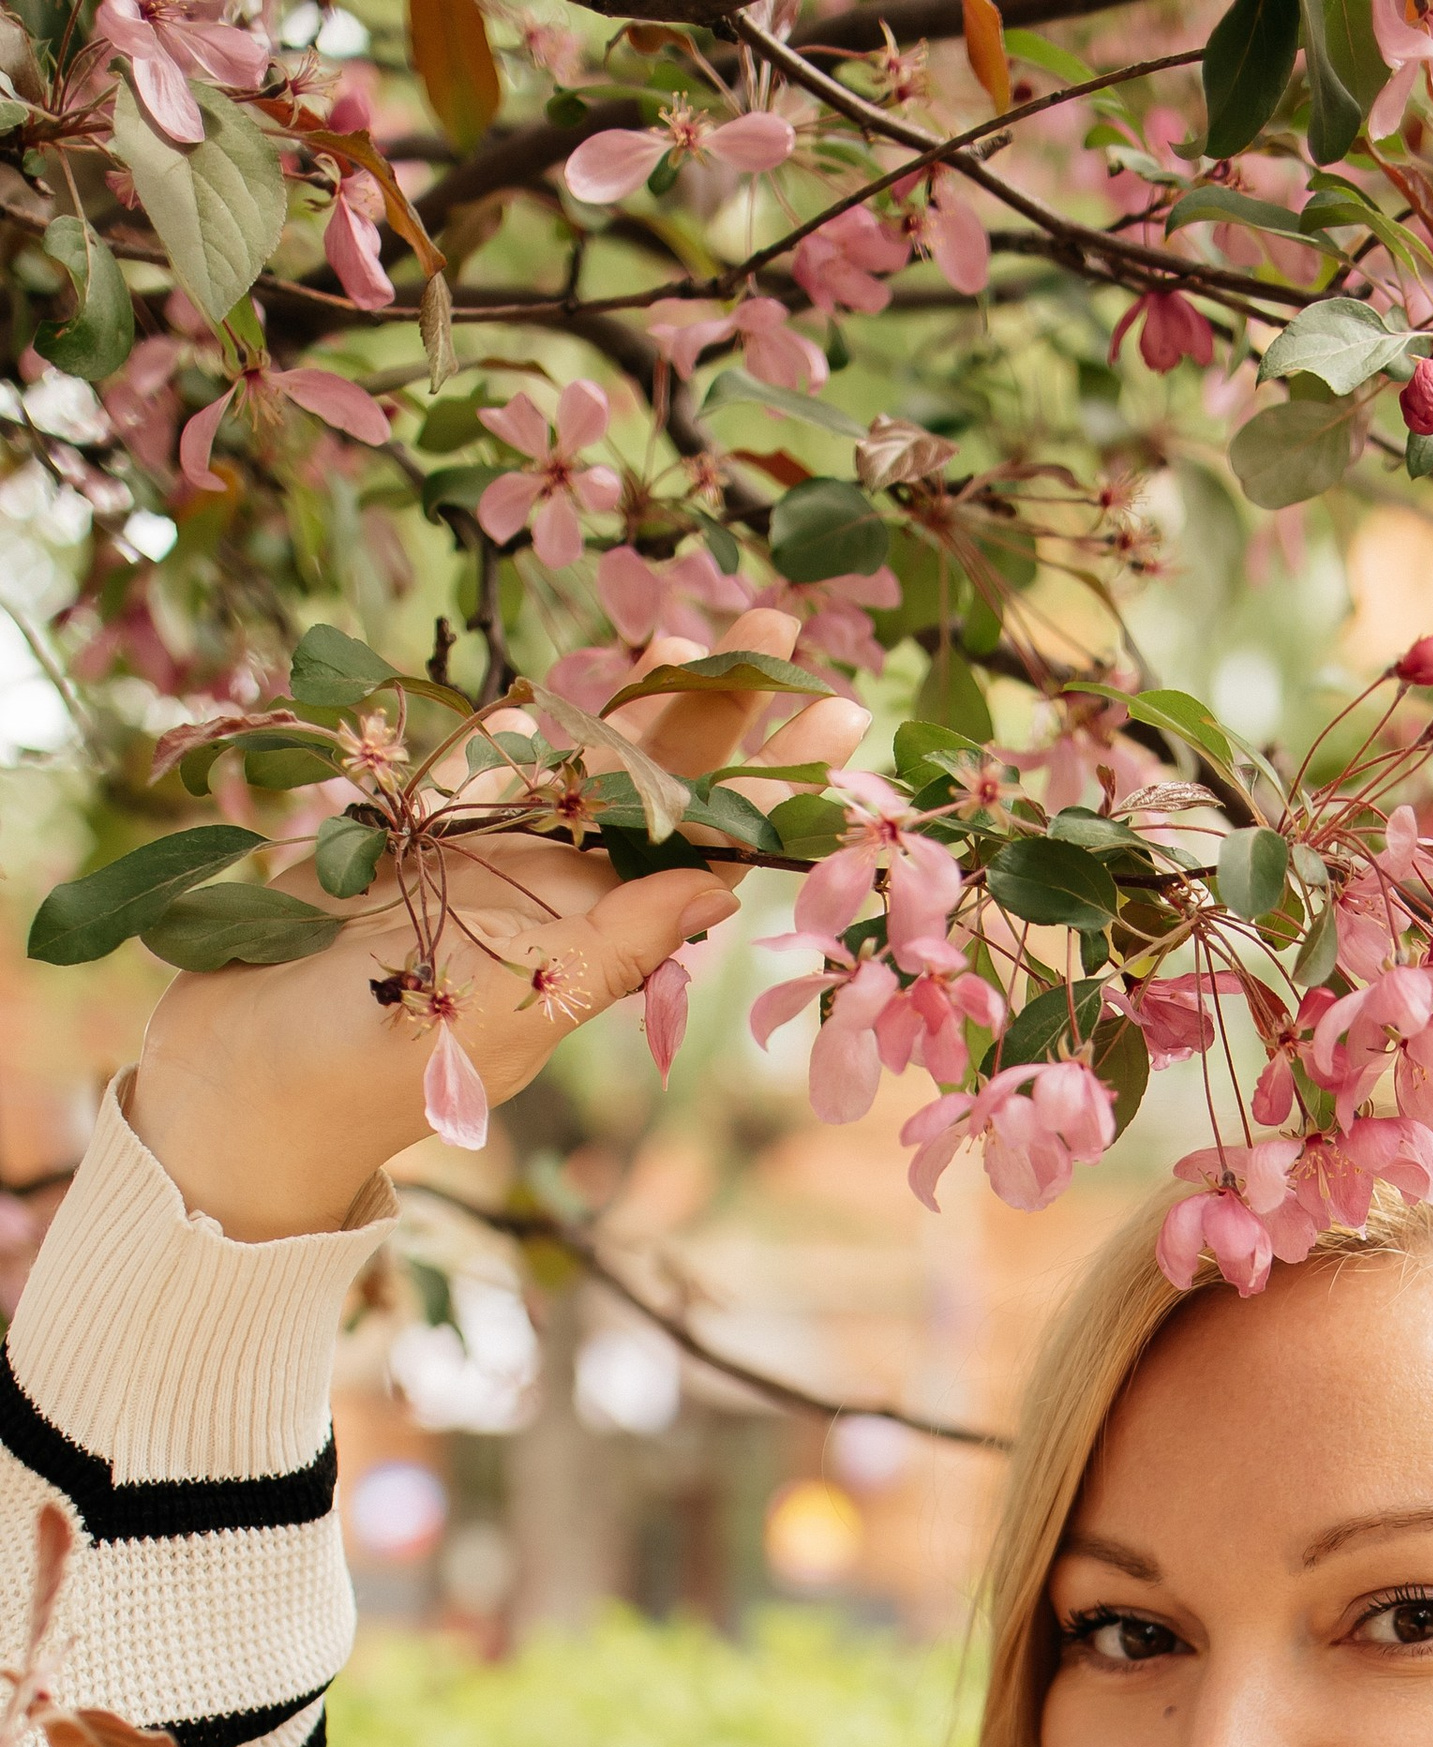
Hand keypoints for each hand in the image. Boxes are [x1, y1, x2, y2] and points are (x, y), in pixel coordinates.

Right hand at [126, 611, 866, 1243]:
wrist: (235, 1075)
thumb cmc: (375, 1066)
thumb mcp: (511, 1006)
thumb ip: (609, 945)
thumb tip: (718, 886)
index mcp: (598, 940)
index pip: (705, 850)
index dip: (768, 784)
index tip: (838, 716)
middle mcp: (555, 892)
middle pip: (656, 784)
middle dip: (716, 707)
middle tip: (780, 624)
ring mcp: (484, 856)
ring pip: (578, 758)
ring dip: (634, 696)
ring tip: (694, 631)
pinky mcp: (411, 829)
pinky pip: (487, 764)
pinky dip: (533, 720)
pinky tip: (591, 678)